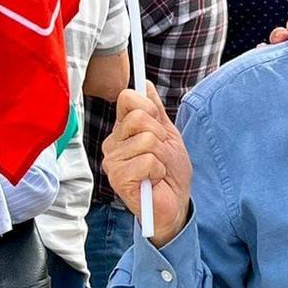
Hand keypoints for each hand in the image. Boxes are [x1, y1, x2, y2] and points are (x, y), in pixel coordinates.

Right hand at [102, 84, 191, 246]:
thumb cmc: (170, 172)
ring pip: (146, 139)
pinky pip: (146, 160)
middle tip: (161, 153)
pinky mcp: (118, 178)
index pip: (127, 98)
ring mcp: (113, 161)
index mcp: (123, 130)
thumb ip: (155, 110)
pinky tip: (153, 180)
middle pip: (139, 117)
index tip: (159, 124)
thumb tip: (144, 84)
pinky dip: (158, 170)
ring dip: (161, 156)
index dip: (149, 106)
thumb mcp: (168, 135)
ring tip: (157, 170)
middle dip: (160, 134)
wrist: (175, 204)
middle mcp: (113, 143)